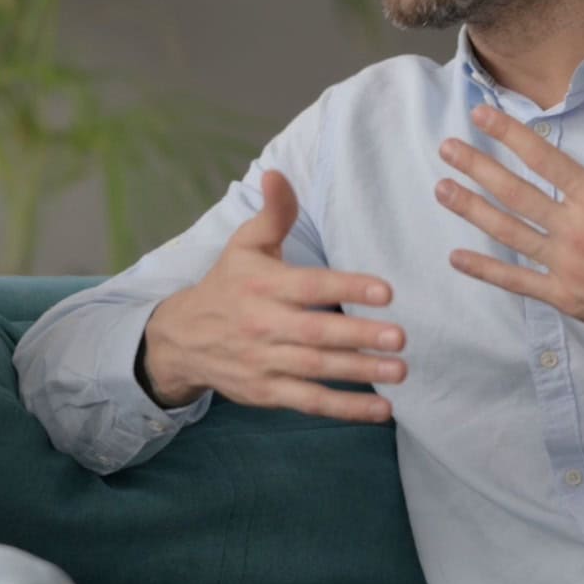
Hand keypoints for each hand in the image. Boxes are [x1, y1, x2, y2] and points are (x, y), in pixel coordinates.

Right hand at [141, 170, 405, 421]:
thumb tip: (277, 173)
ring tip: (400, 370)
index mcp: (262, 284)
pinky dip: (346, 408)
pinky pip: (309, 402)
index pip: (309, 285)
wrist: (182, 338)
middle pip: (315, 332)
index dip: (347, 286)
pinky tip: (382, 410)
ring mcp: (264, 361)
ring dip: (360, 372)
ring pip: (316, 369)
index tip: (387, 291)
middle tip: (401, 337)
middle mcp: (262, 324)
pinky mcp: (266, 392)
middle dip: (358, 335)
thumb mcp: (245, 245)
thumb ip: (274, 213)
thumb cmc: (228, 284)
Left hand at [435, 87, 583, 368]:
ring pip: (507, 233)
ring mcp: (566, 267)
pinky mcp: (566, 298)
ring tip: (441, 188)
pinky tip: (458, 258)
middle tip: (446, 148)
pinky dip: (485, 270)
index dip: (508, 134)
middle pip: (513, 193)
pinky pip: (516, 282)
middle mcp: (575, 232)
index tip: (480, 115)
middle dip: (476, 167)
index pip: (544, 159)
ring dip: (471, 209)